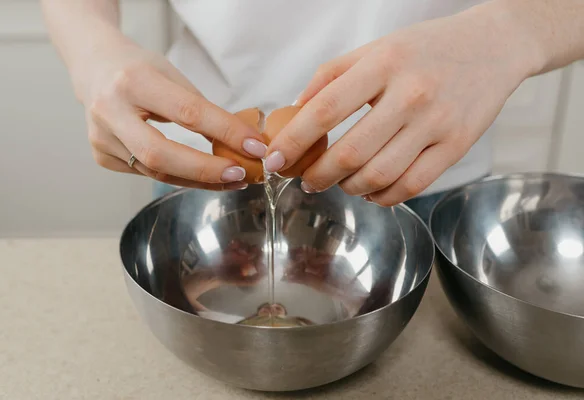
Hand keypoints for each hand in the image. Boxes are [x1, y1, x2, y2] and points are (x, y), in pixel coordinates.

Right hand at [79, 38, 267, 190]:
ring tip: (230, 180)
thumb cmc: (138, 69)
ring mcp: (101, 138)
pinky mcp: (102, 156)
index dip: (225, 132)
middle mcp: (110, 111)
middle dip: (206, 170)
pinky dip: (179, 177)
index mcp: (133, 81)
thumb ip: (201, 108)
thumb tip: (240, 141)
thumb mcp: (171, 75)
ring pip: (156, 172)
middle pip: (161, 154)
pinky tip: (201, 177)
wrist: (94, 68)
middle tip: (240, 175)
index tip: (255, 146)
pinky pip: (148, 174)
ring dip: (199, 181)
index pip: (188, 113)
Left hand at [265, 4, 536, 204]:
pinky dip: (382, 197)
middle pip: (350, 153)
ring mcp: (437, 124)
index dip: (293, 140)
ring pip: (378, 176)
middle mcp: (411, 95)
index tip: (275, 159)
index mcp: (384, 64)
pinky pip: (411, 187)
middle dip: (317, 175)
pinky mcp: (457, 147)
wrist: (493, 47)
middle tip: (306, 180)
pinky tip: (370, 191)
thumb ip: (331, 77)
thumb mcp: (375, 48)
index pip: (325, 110)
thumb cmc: (425, 49)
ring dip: (348, 188)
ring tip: (339, 183)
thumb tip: (295, 112)